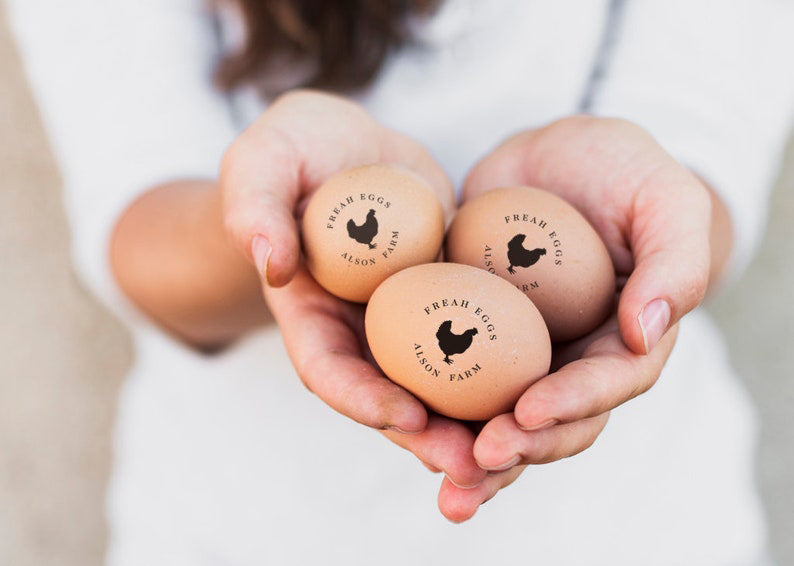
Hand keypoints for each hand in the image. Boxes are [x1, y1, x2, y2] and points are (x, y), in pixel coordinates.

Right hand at [220, 90, 489, 492]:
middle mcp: (358, 331)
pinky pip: (477, 343)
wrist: (350, 147)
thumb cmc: (296, 149)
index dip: (361, 398)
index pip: (326, 368)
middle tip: (476, 464)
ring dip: (474, 424)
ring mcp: (406, 323)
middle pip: (389, 397)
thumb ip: (254, 203)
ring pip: (439, 386)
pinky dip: (503, 373)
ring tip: (519, 448)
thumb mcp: (263, 158)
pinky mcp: (448, 303)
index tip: (407, 415)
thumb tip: (271, 261)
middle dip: (429, 437)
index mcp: (309, 312)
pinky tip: (546, 389)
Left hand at [435, 115, 716, 520]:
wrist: (554, 157)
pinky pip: (450, 378)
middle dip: (516, 449)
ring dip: (471, 457)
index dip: (571, 405)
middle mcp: (570, 359)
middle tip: (474, 463)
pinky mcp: (471, 337)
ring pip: (498, 418)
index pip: (605, 385)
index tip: (527, 412)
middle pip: (550, 423)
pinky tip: (402, 429)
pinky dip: (431, 409)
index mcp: (623, 340)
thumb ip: (676, 262)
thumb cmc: (622, 171)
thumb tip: (646, 333)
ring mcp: (518, 354)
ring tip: (444, 484)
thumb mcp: (664, 199)